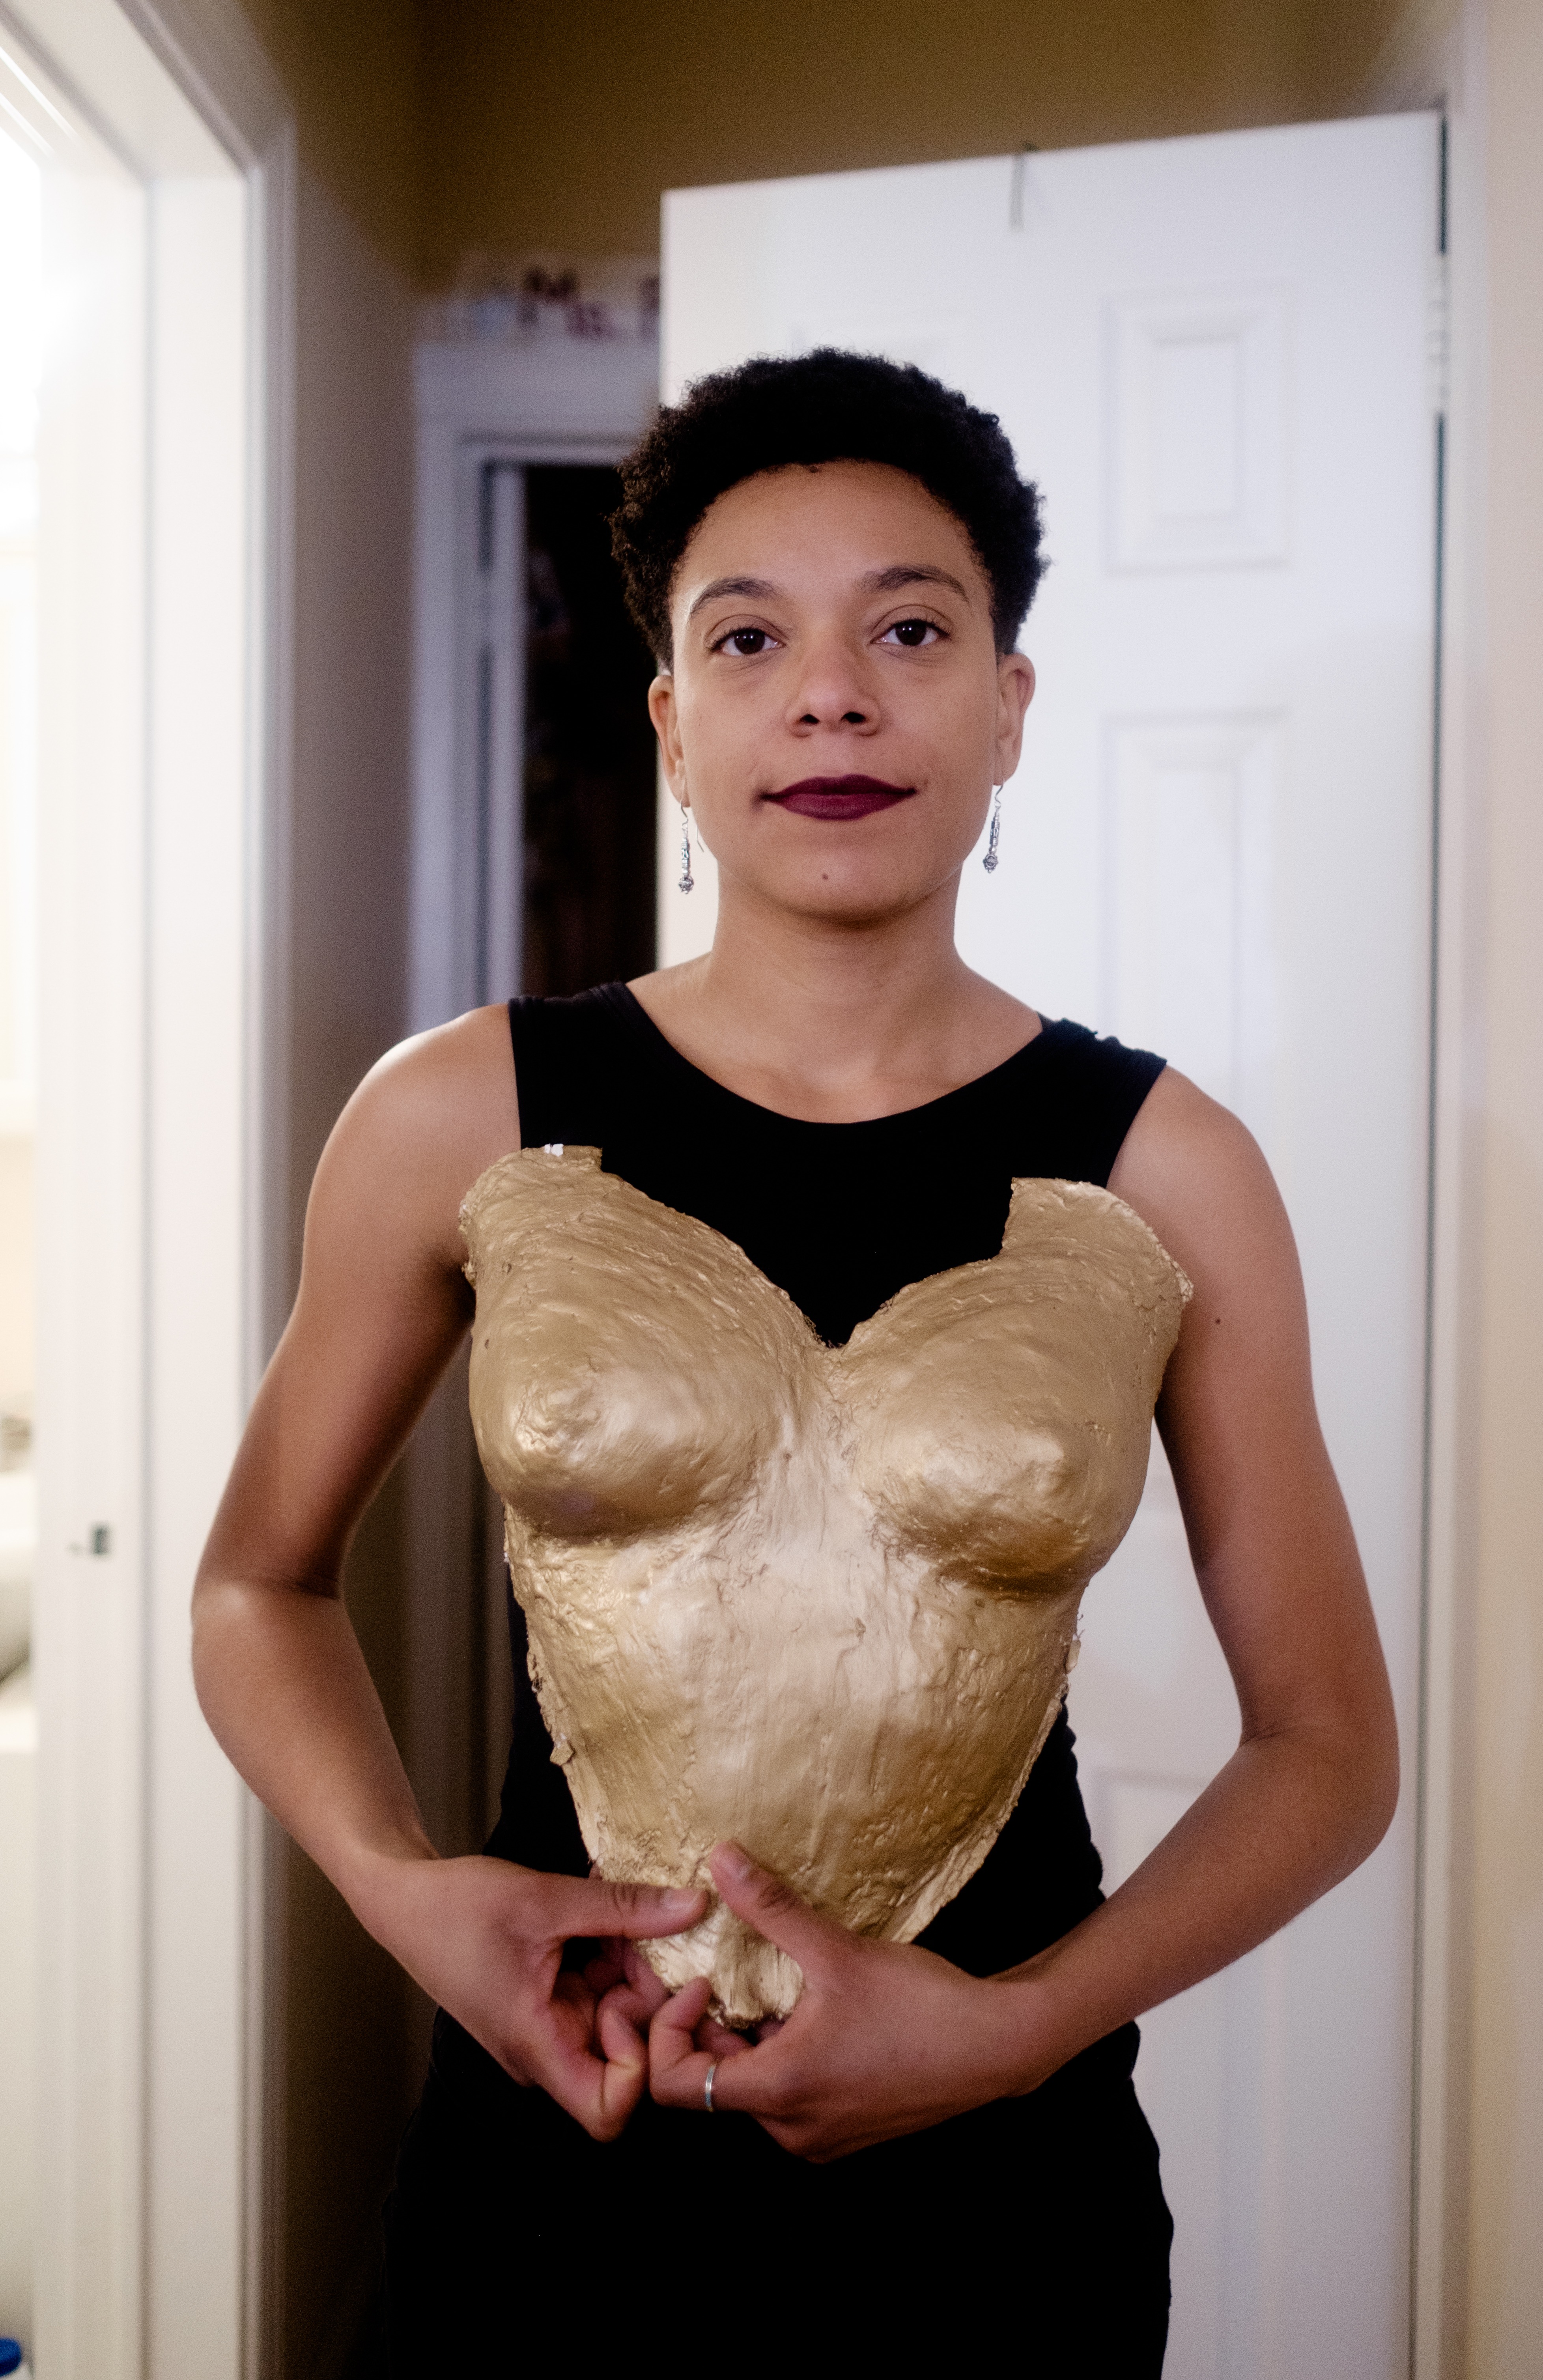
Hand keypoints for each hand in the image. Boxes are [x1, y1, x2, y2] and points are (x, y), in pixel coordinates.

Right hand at [356, 1852, 704, 2140]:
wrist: (405, 1899)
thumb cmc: (457, 1907)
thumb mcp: (545, 1900)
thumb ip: (622, 1908)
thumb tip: (695, 1906)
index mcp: (536, 2045)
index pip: (608, 2110)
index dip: (640, 2065)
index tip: (635, 1997)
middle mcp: (544, 2049)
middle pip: (622, 2056)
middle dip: (644, 1998)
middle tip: (647, 1935)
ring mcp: (545, 2027)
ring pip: (613, 2020)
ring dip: (630, 1970)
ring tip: (623, 1916)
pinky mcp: (545, 2003)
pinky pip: (595, 1995)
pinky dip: (609, 1959)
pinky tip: (606, 1917)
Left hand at [647, 1844, 1043, 2160]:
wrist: (996, 2046)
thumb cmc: (920, 2005)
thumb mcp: (837, 1949)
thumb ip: (770, 1906)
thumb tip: (719, 1858)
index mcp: (780, 2093)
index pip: (674, 2086)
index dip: (671, 2030)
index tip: (703, 1981)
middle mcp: (792, 2130)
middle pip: (713, 2084)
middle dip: (712, 2026)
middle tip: (731, 1972)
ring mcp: (820, 2137)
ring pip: (753, 2089)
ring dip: (751, 2040)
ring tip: (776, 1988)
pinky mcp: (845, 2133)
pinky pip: (789, 2098)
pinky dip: (784, 2057)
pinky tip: (813, 2014)